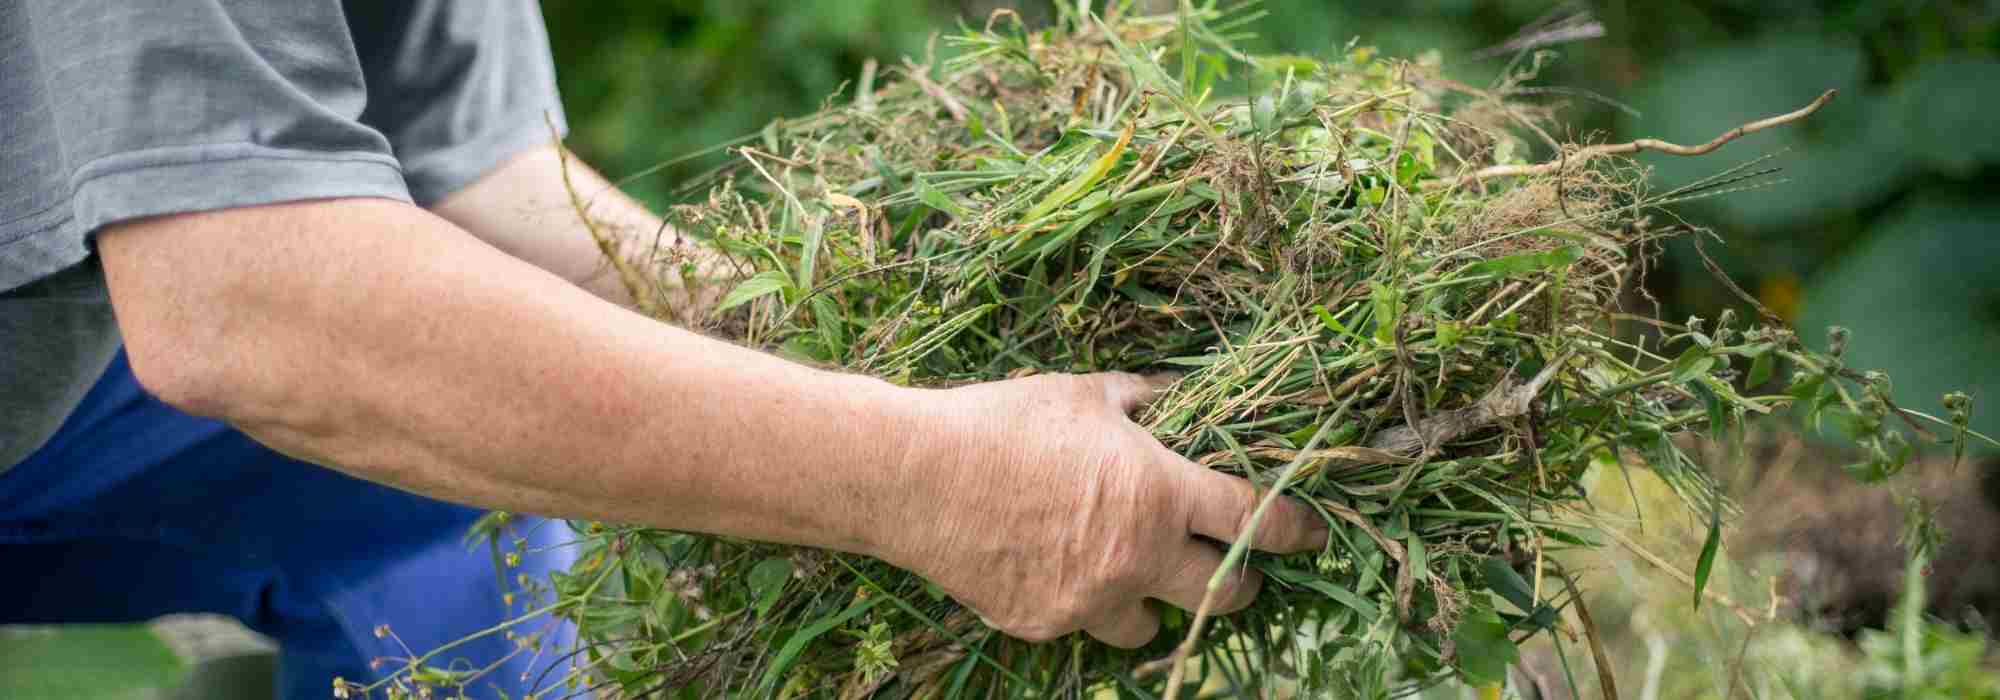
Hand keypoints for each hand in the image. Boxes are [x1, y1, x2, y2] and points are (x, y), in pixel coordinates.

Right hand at [879, 372, 1329, 647]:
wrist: (916, 477)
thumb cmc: (1003, 422)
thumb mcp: (1082, 395)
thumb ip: (1139, 400)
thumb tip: (1171, 395)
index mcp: (1160, 492)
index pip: (1255, 519)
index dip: (1295, 529)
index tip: (1311, 535)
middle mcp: (1139, 556)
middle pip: (1223, 592)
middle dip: (1241, 582)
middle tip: (1238, 570)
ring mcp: (1093, 599)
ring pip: (1158, 624)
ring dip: (1163, 602)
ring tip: (1149, 578)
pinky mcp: (1048, 624)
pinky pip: (1089, 624)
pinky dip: (1092, 603)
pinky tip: (1071, 573)